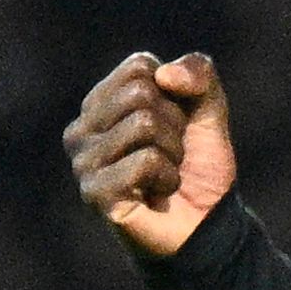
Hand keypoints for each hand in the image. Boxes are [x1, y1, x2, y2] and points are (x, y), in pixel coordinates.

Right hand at [63, 51, 237, 255]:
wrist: (208, 222)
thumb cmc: (199, 163)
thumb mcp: (209, 108)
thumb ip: (198, 73)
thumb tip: (164, 74)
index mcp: (100, 103)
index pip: (139, 67)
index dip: (173, 94)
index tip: (174, 124)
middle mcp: (81, 130)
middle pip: (140, 94)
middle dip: (174, 124)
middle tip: (171, 153)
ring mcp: (83, 163)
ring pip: (144, 124)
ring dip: (173, 152)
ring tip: (165, 174)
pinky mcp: (95, 192)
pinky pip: (145, 160)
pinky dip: (169, 176)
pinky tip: (159, 194)